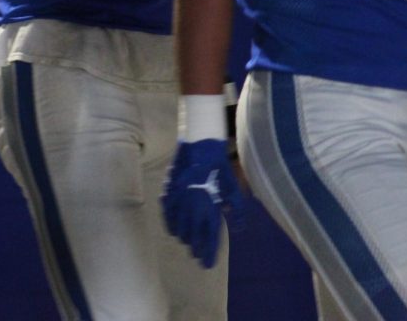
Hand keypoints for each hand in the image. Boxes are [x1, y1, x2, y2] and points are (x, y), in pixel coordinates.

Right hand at [162, 139, 244, 267]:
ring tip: (187, 244)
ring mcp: (178, 200)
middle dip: (195, 248)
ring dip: (183, 237)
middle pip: (192, 235)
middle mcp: (192, 207)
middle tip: (197, 256)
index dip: (208, 253)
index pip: (208, 237)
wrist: (199, 143)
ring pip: (178, 226)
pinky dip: (170, 224)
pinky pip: (167, 213)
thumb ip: (237, 208)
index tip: (207, 264)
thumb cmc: (219, 165)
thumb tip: (239, 228)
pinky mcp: (168, 191)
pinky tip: (173, 229)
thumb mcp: (232, 186)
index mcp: (209, 207)